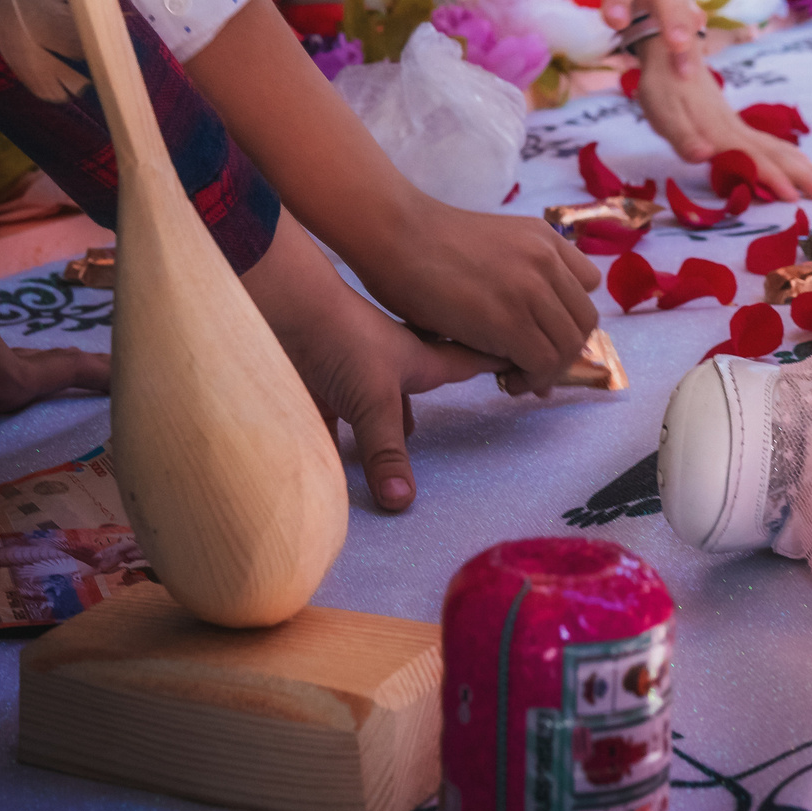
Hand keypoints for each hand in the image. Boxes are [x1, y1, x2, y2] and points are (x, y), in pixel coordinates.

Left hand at [242, 217, 505, 510]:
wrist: (282, 307)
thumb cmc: (340, 339)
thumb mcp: (374, 401)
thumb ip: (386, 452)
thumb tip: (403, 503)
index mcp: (419, 361)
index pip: (470, 361)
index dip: (498, 359)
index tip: (529, 356)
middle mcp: (391, 365)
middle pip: (426, 380)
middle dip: (443, 389)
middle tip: (465, 393)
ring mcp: (353, 373)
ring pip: (379, 399)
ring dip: (390, 416)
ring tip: (406, 434)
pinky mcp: (318, 384)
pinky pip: (332, 415)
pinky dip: (335, 434)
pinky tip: (332, 455)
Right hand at [343, 196, 601, 388]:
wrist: (393, 234)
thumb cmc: (426, 245)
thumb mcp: (494, 246)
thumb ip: (520, 277)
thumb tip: (531, 331)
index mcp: (544, 238)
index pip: (587, 285)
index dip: (568, 317)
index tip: (544, 336)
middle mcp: (546, 259)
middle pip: (584, 321)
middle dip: (563, 352)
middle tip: (531, 368)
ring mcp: (531, 287)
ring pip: (568, 346)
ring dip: (547, 372)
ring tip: (516, 379)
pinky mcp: (509, 320)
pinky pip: (543, 363)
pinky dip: (531, 380)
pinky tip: (506, 381)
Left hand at [633, 37, 811, 201]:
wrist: (669, 46)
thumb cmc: (661, 83)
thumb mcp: (662, 112)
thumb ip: (683, 137)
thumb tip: (704, 156)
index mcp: (721, 131)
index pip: (754, 159)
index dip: (773, 179)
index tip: (795, 198)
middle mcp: (736, 129)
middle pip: (778, 154)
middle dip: (806, 175)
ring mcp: (737, 125)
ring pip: (779, 148)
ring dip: (804, 166)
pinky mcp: (733, 123)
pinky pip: (769, 144)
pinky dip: (789, 156)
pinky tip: (797, 163)